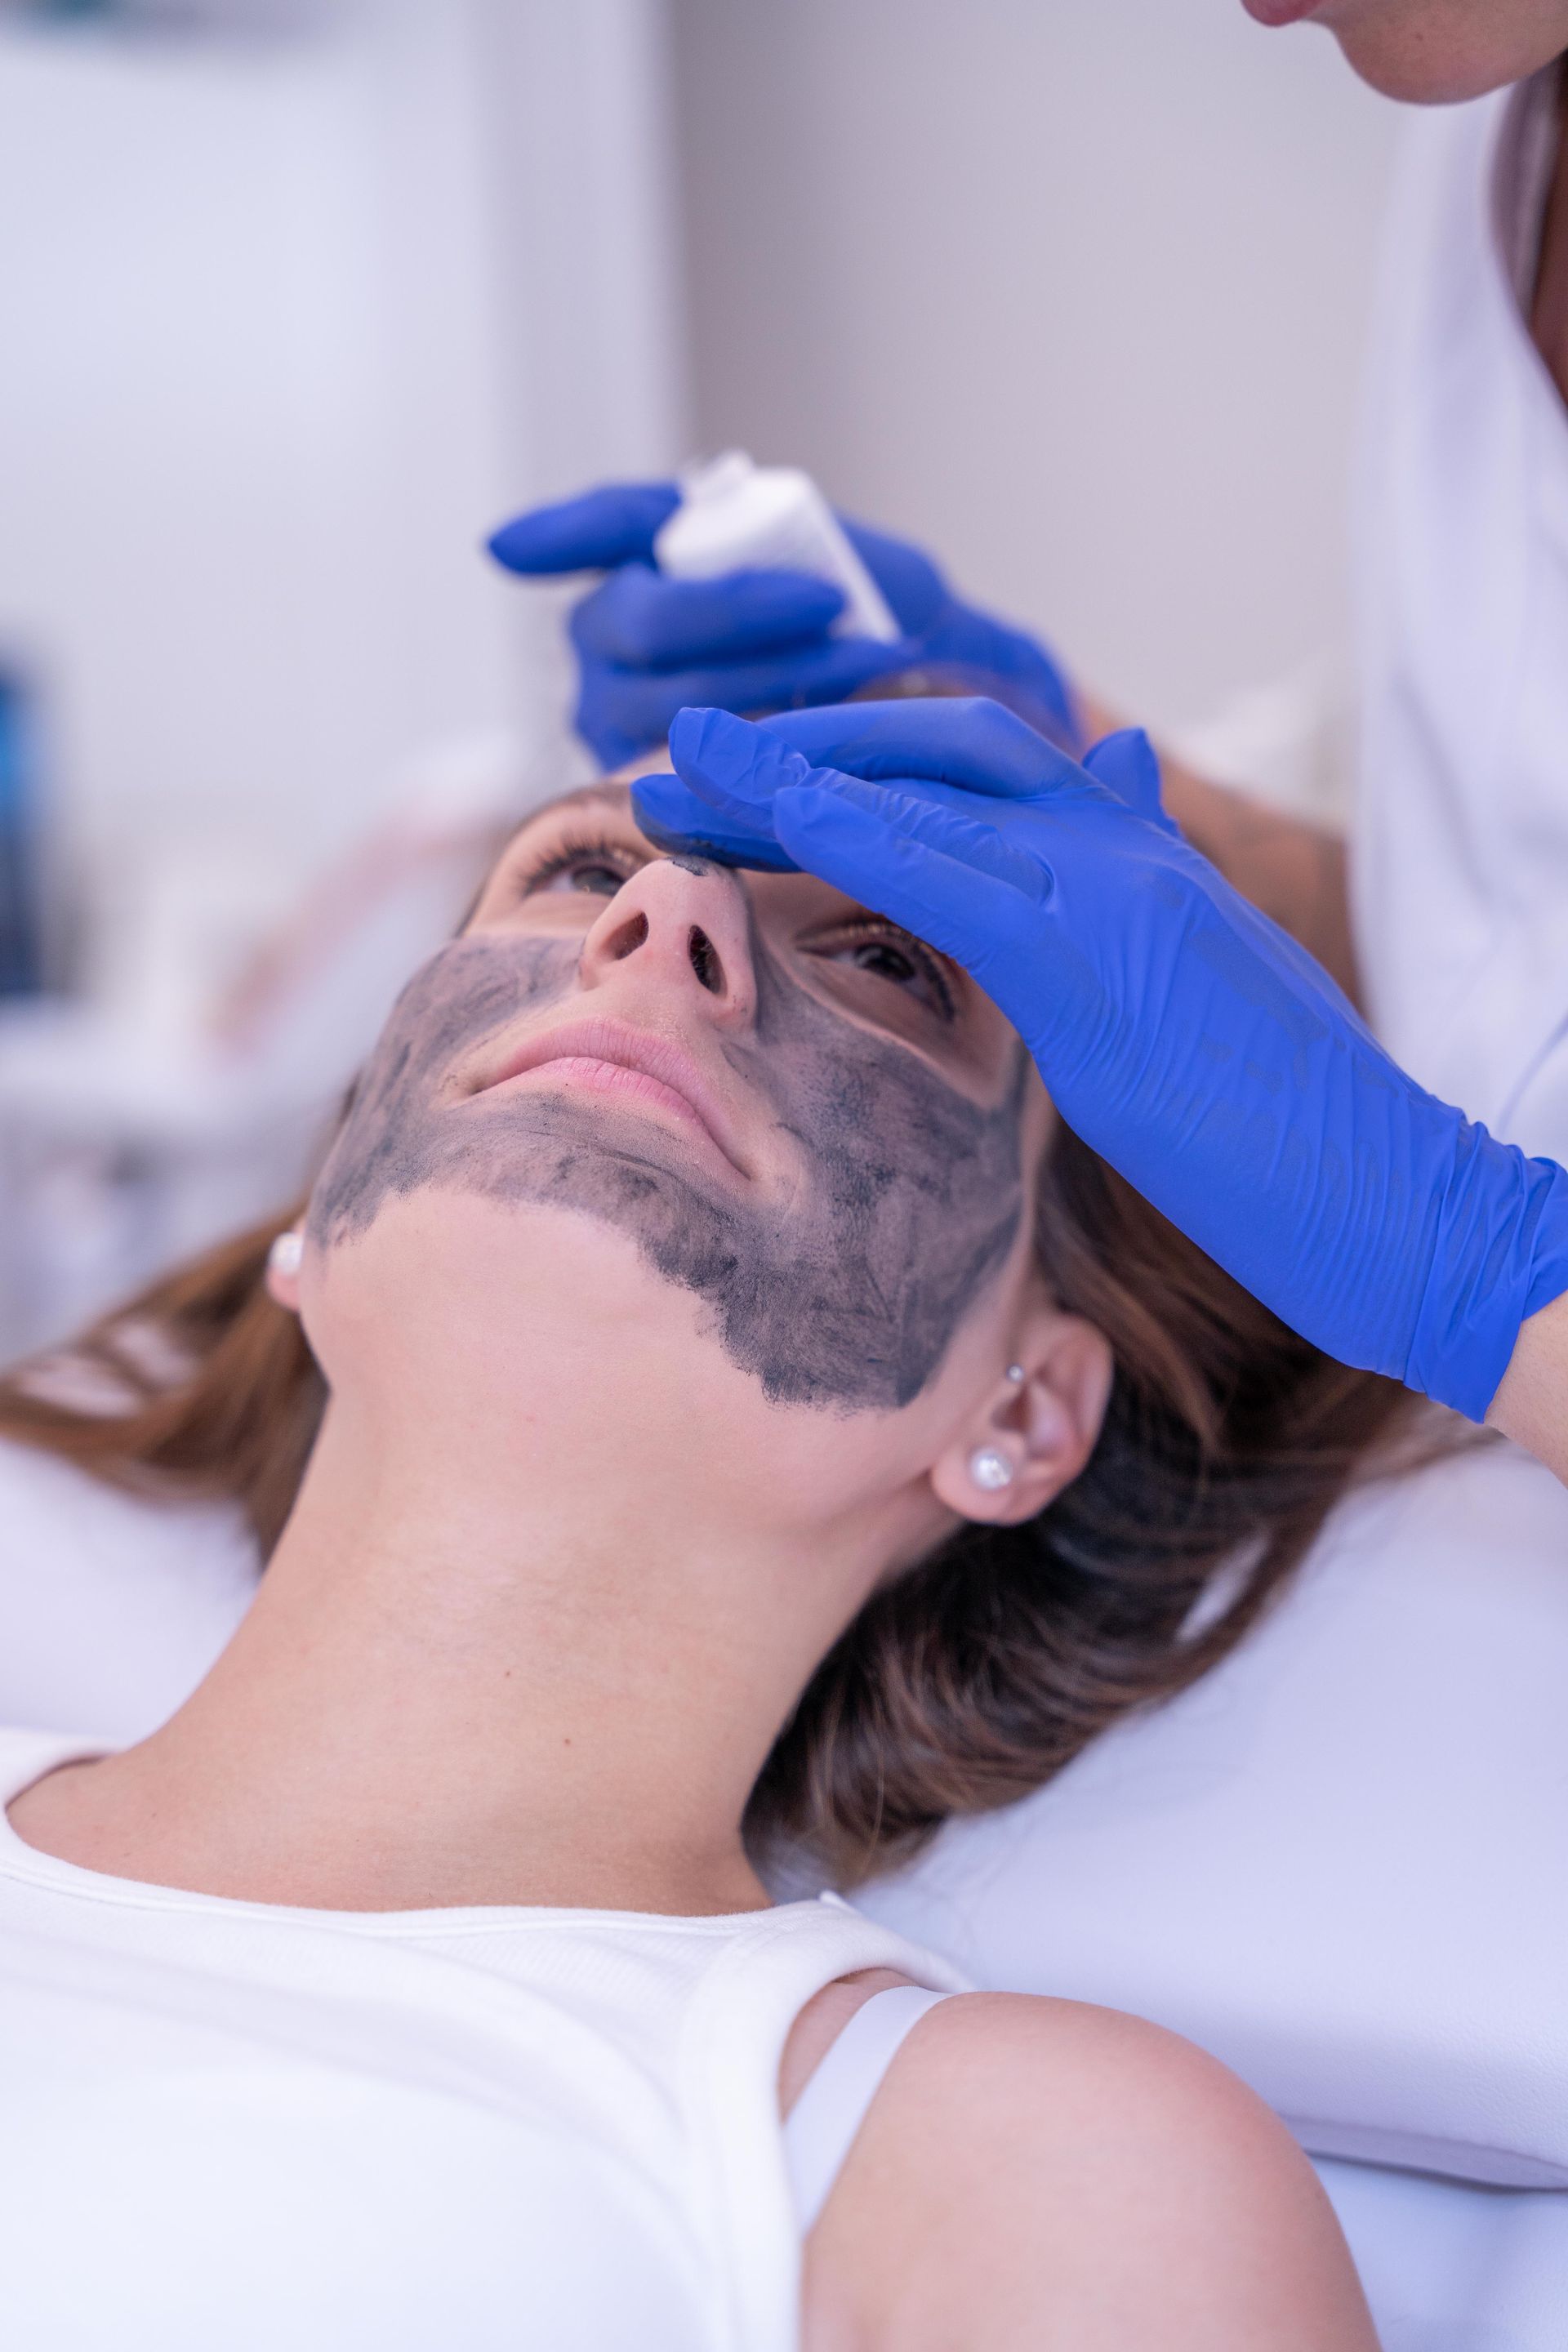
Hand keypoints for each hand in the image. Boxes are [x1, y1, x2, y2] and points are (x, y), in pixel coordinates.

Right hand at [487, 481, 1077, 769]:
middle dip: (733, 611)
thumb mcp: (847, 553)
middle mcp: (608, 632)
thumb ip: (796, 543)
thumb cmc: (869, 613)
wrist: (916, 693)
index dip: (558, 535)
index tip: (507, 548)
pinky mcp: (643, 782)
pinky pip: (683, 768)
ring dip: (764, 679)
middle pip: (637, 621)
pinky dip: (755, 749)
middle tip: (831, 602)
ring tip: (859, 665)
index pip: (599, 528)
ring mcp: (614, 712)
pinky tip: (805, 743)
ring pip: (665, 699)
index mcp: (644, 549)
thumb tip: (800, 585)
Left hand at [640, 699, 1567, 1421]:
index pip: (981, 767)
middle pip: (939, 749)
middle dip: (806, 742)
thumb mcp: (1191, 998)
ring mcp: (1119, 893)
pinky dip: (850, 834)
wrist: (1395, 1203)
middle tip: (685, 755)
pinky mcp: (1104, 962)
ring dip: (789, 773)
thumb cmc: (1288, 1132)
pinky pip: (953, 876)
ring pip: (932, 790)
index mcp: (1141, 859)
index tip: (757, 776)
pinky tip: (766, 817)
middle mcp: (1128, 848)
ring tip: (674, 770)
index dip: (859, 759)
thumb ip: (1130, 907)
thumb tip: (1100, 806)